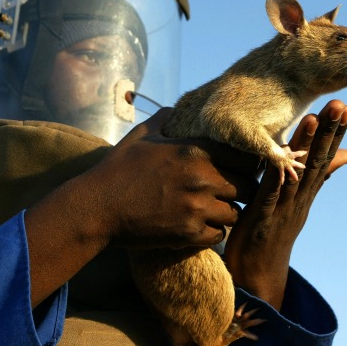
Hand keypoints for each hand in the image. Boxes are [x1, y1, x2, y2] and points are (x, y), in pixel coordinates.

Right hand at [25, 107, 258, 306]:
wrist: (98, 207)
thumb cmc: (118, 169)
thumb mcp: (141, 135)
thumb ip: (166, 119)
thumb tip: (179, 110)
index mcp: (195, 151)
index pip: (246, 157)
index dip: (248, 163)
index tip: (241, 167)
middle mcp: (202, 179)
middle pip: (248, 188)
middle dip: (242, 189)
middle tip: (230, 190)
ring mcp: (196, 209)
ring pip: (236, 213)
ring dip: (228, 211)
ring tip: (214, 209)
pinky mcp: (188, 233)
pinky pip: (219, 235)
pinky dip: (213, 231)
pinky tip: (201, 224)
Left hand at [223, 99, 346, 308]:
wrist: (257, 274)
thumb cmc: (272, 233)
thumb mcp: (297, 203)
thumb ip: (316, 179)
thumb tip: (346, 156)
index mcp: (305, 193)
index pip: (323, 159)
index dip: (334, 134)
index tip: (345, 108)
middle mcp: (299, 198)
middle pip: (317, 162)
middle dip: (329, 133)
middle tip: (341, 105)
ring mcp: (283, 208)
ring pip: (298, 174)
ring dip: (306, 147)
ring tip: (314, 119)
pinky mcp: (263, 219)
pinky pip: (271, 193)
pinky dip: (277, 175)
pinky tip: (281, 158)